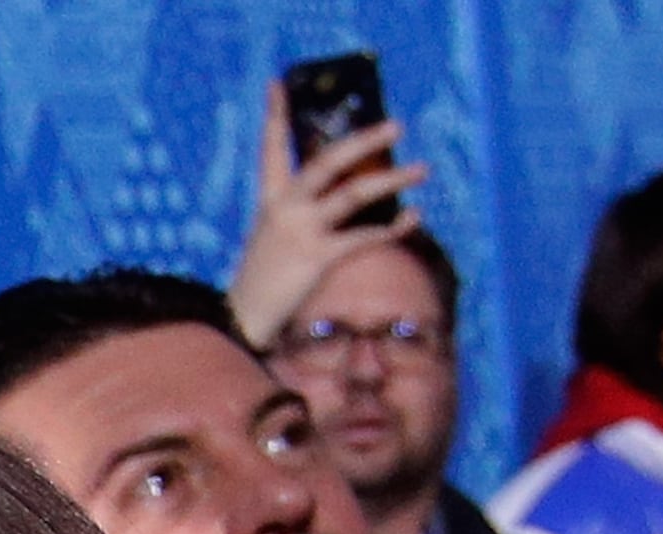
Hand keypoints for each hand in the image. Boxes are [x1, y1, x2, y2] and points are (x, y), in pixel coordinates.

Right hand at [228, 85, 426, 346]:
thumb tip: (352, 191)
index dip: (274, 115)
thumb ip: (303, 212)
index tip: (279, 83)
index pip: (271, 149)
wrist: (240, 321)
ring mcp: (300, 232)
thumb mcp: (274, 237)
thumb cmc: (262, 281)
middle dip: (362, 141)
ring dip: (392, 180)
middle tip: (396, 126)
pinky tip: (414, 218)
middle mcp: (284, 209)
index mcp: (270, 201)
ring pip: (354, 195)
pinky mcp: (316, 258)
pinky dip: (392, 228)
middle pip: (326, 162)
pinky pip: (363, 237)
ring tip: (422, 170)